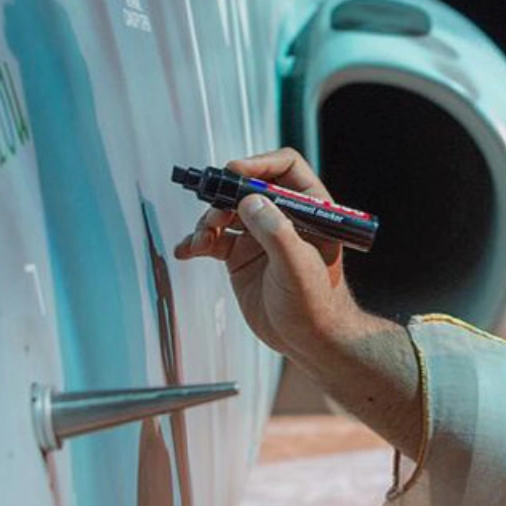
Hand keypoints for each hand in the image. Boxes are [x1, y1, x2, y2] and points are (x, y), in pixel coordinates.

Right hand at [173, 148, 352, 359]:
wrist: (307, 342)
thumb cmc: (317, 306)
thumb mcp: (298, 267)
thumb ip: (276, 232)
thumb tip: (250, 200)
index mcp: (309, 208)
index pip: (285, 167)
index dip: (260, 164)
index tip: (235, 172)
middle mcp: (283, 216)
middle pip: (247, 186)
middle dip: (225, 194)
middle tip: (214, 210)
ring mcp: (259, 235)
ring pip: (226, 210)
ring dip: (208, 220)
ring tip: (203, 238)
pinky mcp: (241, 255)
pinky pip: (213, 239)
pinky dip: (197, 241)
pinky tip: (187, 249)